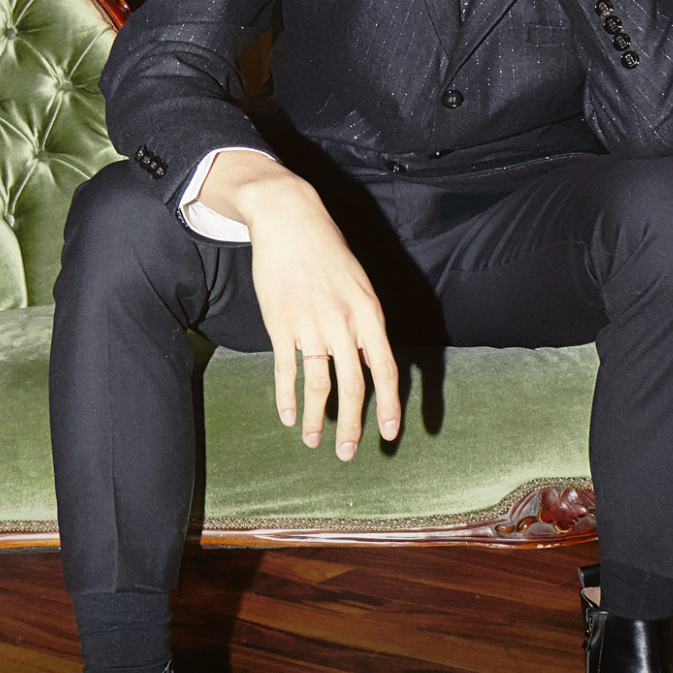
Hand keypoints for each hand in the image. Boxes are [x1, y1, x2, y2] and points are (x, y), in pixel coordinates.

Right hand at [200, 153, 400, 458]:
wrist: (290, 219)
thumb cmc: (328, 252)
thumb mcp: (359, 284)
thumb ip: (366, 325)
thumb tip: (371, 363)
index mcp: (370, 312)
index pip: (387, 369)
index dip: (390, 405)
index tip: (391, 434)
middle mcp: (344, 321)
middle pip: (354, 386)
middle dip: (353, 425)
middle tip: (348, 453)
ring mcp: (311, 323)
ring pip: (319, 384)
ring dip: (317, 418)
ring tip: (315, 442)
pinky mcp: (281, 322)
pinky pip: (287, 370)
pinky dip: (287, 398)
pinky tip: (288, 418)